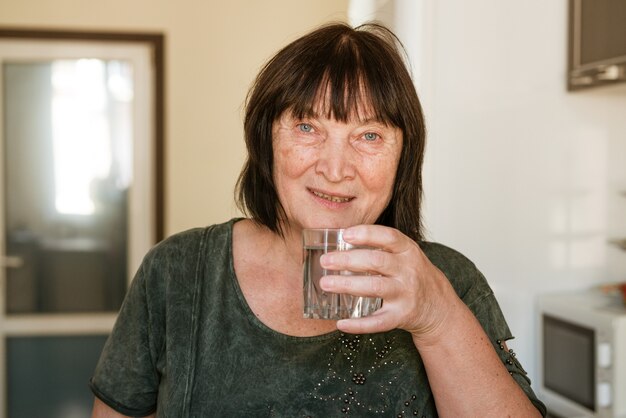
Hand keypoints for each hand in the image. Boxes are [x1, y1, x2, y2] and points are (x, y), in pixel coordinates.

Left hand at [319, 224, 457, 341]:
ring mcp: (405, 294)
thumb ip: (380, 246)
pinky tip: (340, 323)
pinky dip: (358, 324)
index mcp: (408, 251)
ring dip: (347, 285)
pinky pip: (378, 322)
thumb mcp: (405, 254)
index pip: (389, 236)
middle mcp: (408, 271)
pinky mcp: (401, 317)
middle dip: (347, 260)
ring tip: (325, 283)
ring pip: (374, 288)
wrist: (438, 306)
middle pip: (376, 261)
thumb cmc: (412, 275)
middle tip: (325, 261)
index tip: (345, 234)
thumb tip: (339, 240)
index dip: (367, 234)